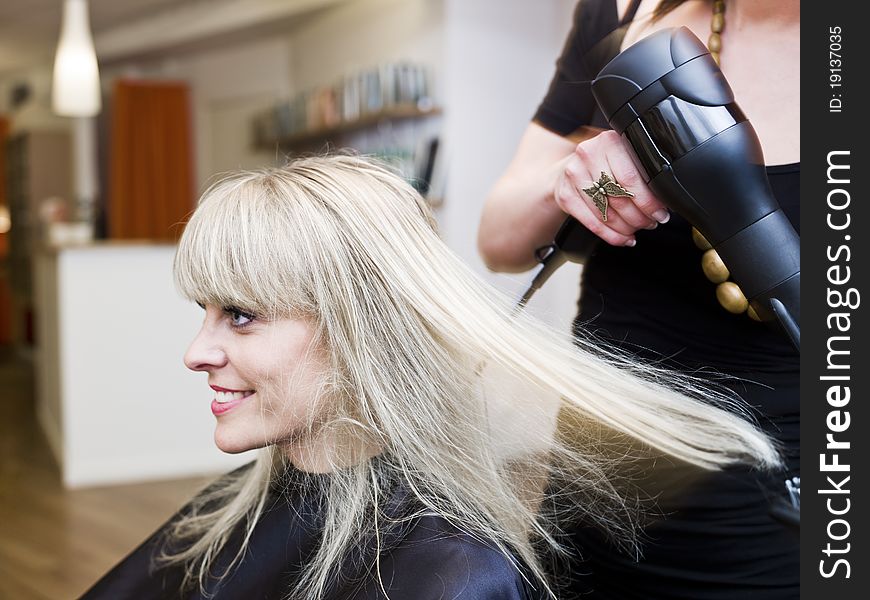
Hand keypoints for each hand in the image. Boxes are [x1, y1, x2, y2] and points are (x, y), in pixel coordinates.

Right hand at [553, 130, 670, 246]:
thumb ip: (642, 171)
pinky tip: (622, 238)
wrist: (570, 167)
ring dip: (626, 228)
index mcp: (610, 141)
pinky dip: (610, 235)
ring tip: (636, 230)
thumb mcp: (624, 157)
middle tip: (650, 223)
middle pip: (619, 197)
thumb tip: (665, 201)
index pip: (631, 179)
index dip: (649, 202)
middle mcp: (589, 154)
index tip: (660, 214)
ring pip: (606, 213)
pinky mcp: (565, 194)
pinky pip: (592, 223)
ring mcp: (574, 174)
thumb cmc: (605, 163)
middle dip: (639, 217)